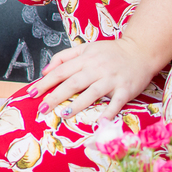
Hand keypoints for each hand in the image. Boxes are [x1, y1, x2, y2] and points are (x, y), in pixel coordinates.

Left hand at [32, 38, 159, 120]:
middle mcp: (97, 68)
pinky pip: (117, 102)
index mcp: (85, 59)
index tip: (31, 93)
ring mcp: (112, 79)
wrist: (140, 51)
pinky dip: (109, 112)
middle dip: (56, 96)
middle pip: (73, 83)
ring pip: (93, 92)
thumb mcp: (85, 48)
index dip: (45, 82)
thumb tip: (45, 71)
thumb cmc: (109, 52)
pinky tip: (100, 122)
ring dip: (79, 104)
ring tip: (65, 114)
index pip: (61, 71)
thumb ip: (64, 57)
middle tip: (42, 108)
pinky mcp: (126, 89)